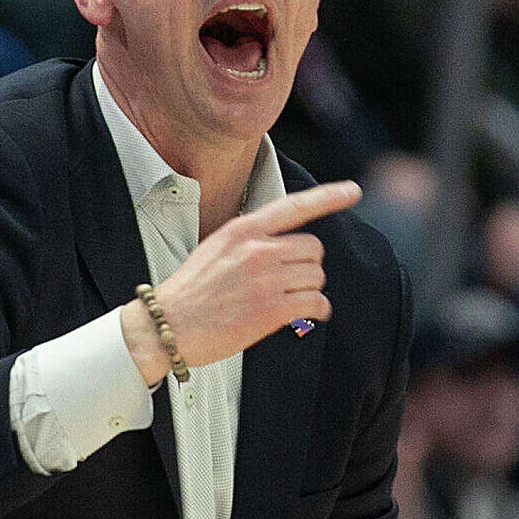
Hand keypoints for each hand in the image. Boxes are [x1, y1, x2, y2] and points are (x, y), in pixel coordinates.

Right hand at [120, 180, 360, 385]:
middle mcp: (256, 250)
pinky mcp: (272, 310)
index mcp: (241, 230)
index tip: (352, 191)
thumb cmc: (188, 293)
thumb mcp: (214, 250)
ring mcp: (265, 279)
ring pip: (316, 275)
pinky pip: (316, 302)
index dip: (327, 197)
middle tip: (293, 281)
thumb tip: (283, 246)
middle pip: (313, 247)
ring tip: (292, 300)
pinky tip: (307, 315)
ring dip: (310, 289)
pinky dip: (318, 309)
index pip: (293, 206)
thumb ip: (248, 241)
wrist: (167, 327)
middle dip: (308, 265)